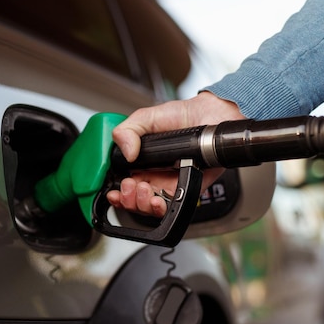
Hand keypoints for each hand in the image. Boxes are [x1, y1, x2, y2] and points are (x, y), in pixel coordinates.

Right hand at [106, 92, 245, 216]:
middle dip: (128, 199)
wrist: (208, 115)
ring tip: (143, 190)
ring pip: (150, 208)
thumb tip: (126, 152)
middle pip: (134, 201)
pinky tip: (157, 199)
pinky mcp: (187, 188)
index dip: (118, 193)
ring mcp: (170, 184)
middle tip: (131, 186)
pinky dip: (161, 208)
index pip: (123, 185)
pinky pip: (173, 207)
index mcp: (141, 163)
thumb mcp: (146, 118)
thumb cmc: (182, 116)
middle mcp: (154, 176)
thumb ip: (127, 130)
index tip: (115, 190)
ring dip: (141, 204)